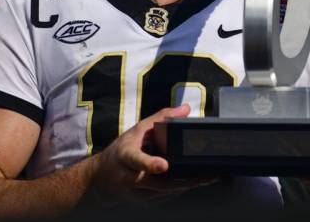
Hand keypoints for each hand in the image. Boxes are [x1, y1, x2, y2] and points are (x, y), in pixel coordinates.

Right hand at [89, 104, 215, 204]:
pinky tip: (195, 181)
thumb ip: (162, 118)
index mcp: (126, 156)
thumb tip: (186, 109)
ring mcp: (136, 193)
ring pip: (164, 192)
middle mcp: (129, 177)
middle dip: (181, 181)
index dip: (149, 164)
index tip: (164, 165)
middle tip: (203, 176)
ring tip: (207, 178)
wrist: (101, 178)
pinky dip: (180, 188)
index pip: (136, 160)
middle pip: (156, 183)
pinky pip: (165, 196)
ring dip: (186, 185)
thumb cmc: (122, 150)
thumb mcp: (137, 130)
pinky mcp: (144, 201)